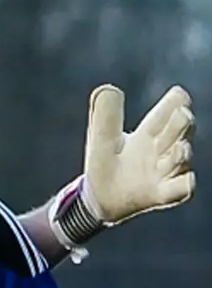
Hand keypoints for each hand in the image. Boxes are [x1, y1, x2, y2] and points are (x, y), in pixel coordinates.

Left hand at [84, 84, 194, 224]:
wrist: (100, 198)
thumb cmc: (106, 164)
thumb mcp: (102, 139)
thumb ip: (104, 116)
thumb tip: (106, 89)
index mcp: (148, 133)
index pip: (165, 114)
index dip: (173, 104)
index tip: (178, 94)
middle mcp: (162, 150)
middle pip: (178, 133)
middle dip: (181, 124)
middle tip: (183, 114)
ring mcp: (165, 173)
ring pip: (181, 161)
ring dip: (182, 153)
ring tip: (180, 147)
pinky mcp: (162, 195)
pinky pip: (180, 190)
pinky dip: (184, 185)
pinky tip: (186, 179)